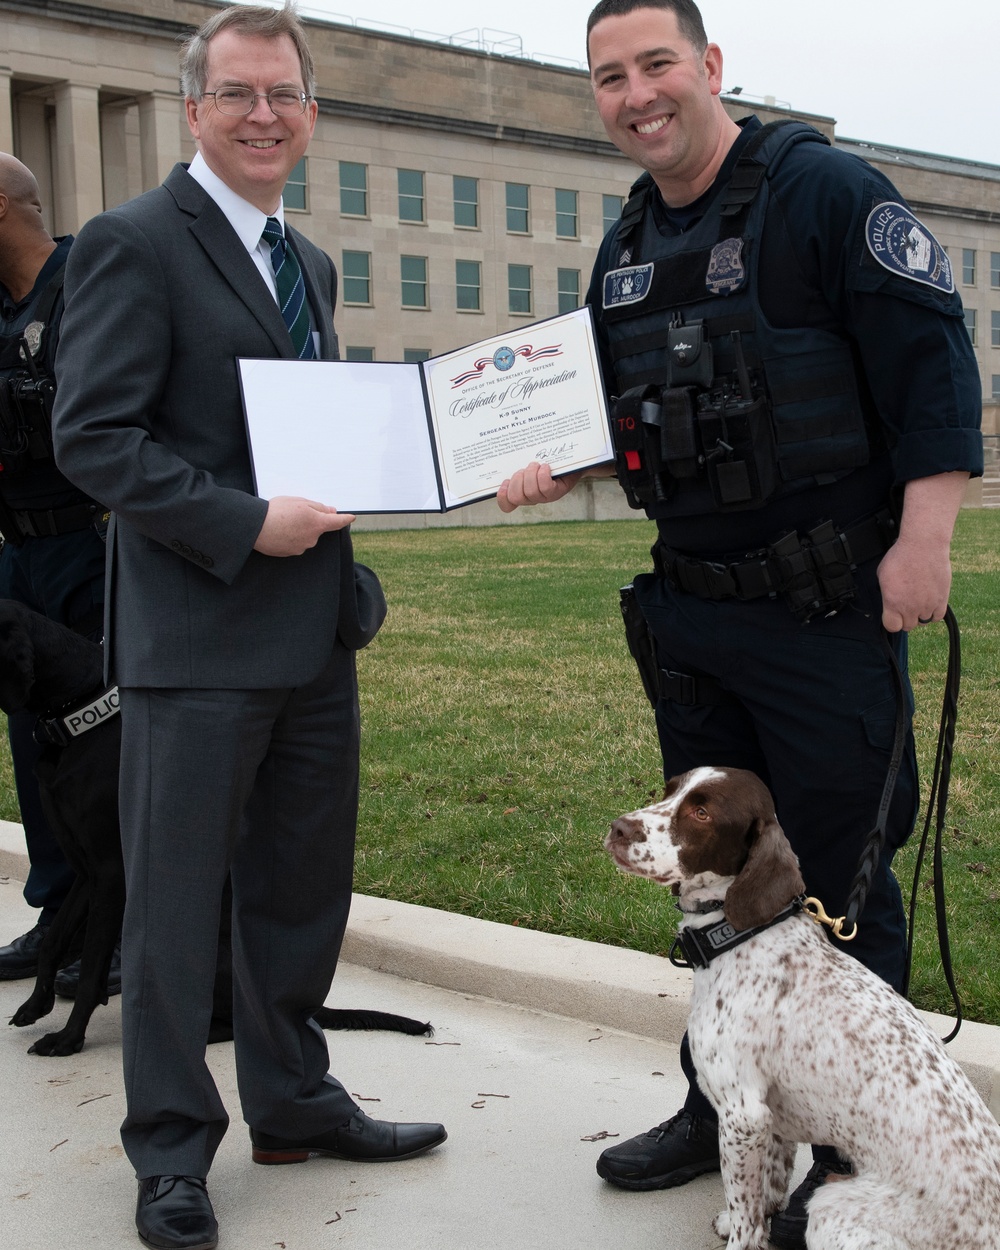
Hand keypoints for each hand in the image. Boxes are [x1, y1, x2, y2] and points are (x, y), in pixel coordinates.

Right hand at [253, 496, 354, 556]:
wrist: (255, 528)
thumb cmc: (276, 511)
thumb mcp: (299, 502)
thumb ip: (318, 507)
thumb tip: (331, 512)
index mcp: (317, 524)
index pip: (337, 522)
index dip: (345, 519)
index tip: (351, 518)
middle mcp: (312, 538)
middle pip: (317, 528)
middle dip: (310, 520)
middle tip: (294, 512)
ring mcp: (301, 547)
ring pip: (305, 536)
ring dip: (299, 529)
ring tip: (282, 521)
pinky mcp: (290, 553)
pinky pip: (294, 543)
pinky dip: (290, 536)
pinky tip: (278, 530)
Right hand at [497, 461, 582, 512]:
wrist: (571, 459)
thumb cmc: (546, 460)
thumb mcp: (528, 463)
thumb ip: (517, 465)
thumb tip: (498, 457)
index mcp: (522, 493)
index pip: (507, 505)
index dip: (502, 497)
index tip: (505, 482)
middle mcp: (533, 499)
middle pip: (516, 497)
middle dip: (517, 479)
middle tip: (525, 469)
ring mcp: (545, 498)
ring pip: (530, 491)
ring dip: (531, 473)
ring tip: (537, 465)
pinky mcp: (557, 493)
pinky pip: (544, 487)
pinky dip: (543, 474)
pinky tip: (546, 467)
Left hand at [876, 471, 966, 631]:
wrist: (923, 546)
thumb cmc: (901, 556)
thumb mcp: (882, 575)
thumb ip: (886, 592)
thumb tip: (889, 599)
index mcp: (892, 603)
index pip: (891, 627)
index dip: (891, 621)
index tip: (891, 615)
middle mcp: (910, 608)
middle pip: (908, 626)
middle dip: (905, 618)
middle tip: (905, 606)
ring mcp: (927, 605)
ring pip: (923, 622)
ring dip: (919, 614)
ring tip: (918, 602)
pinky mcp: (942, 600)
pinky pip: (937, 617)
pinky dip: (933, 613)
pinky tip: (930, 604)